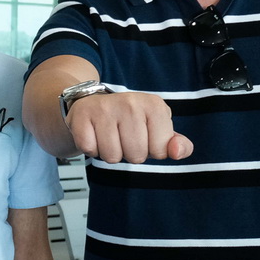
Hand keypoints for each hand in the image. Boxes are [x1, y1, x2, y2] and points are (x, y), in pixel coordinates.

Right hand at [65, 91, 192, 163]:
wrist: (91, 104)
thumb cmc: (128, 121)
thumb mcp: (157, 129)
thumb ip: (176, 144)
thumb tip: (177, 151)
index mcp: (154, 105)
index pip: (161, 150)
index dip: (151, 151)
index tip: (143, 136)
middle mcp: (131, 102)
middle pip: (136, 156)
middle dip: (129, 154)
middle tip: (122, 137)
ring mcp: (105, 107)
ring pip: (112, 156)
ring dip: (109, 153)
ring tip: (108, 136)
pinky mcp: (82, 115)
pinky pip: (90, 149)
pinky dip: (91, 148)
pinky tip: (94, 134)